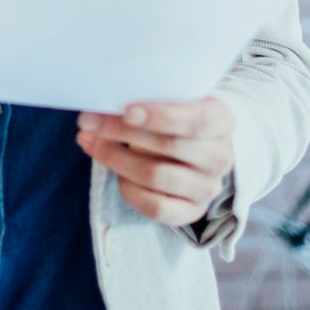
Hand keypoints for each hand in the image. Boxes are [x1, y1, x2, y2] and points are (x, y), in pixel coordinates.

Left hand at [75, 97, 233, 227]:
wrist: (193, 149)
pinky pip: (156, 207)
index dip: (160, 116)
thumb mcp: (171, 99)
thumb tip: (105, 99)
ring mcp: (208, 187)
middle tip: (88, 121)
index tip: (126, 110)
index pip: (195, 120)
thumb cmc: (174, 116)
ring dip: (116, 158)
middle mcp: (220, 157)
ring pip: (157, 176)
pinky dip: (129, 189)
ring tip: (90, 142)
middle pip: (169, 146)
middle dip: (121, 132)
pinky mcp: (192, 212)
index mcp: (221, 120)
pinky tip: (114, 174)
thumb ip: (149, 97)